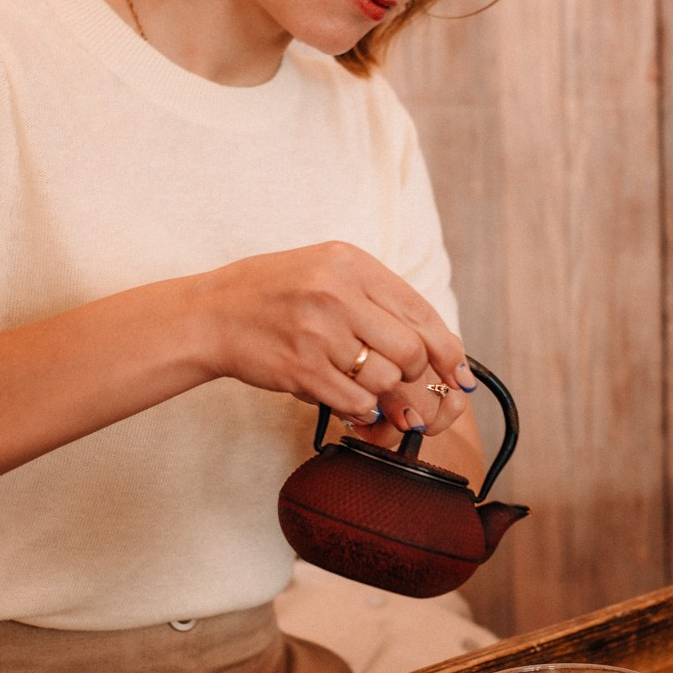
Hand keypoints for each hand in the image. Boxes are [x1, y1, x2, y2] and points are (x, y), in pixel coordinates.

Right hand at [197, 242, 474, 437]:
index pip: (421, 311)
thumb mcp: (326, 272)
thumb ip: (376, 298)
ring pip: (385, 378)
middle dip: (416, 375)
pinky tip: (349, 402)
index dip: (449, 349)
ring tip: (365, 389)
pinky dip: (361, 409)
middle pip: (411, 349)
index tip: (461, 375)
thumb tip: (433, 341)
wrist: (211, 314)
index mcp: (351, 263)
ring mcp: (318, 330)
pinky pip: (355, 400)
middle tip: (404, 383)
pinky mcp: (301, 367)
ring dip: (383, 393)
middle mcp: (337, 292)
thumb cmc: (272, 294)